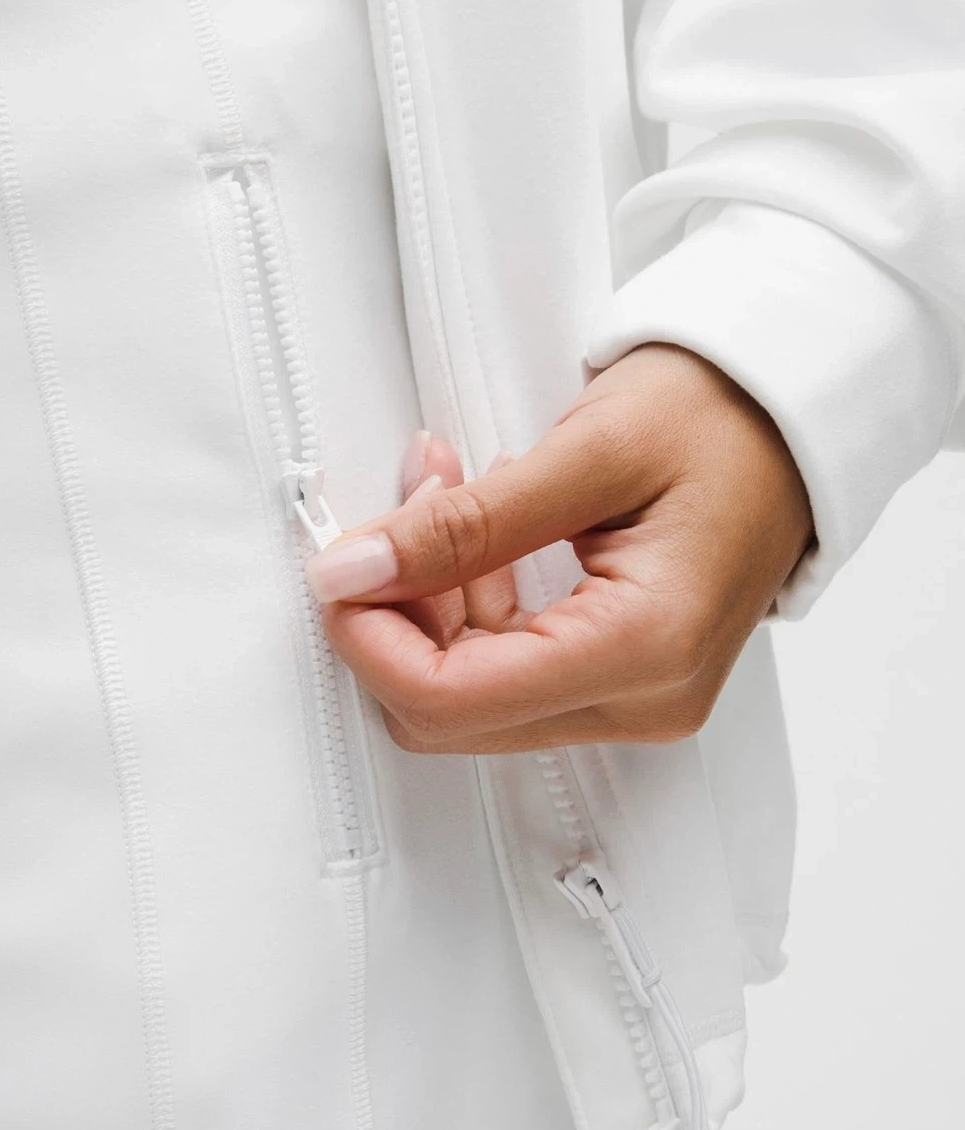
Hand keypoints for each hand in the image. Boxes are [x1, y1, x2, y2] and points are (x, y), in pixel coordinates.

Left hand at [305, 344, 813, 751]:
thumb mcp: (584, 455)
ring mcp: (633, 699)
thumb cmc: (720, 419)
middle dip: (396, 618)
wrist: (791, 418)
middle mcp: (642, 701)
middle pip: (450, 711)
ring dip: (429, 598)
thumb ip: (462, 527)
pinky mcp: (619, 678)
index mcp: (643, 651)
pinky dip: (468, 600)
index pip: (452, 701)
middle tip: (389, 521)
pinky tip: (469, 524)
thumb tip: (351, 574)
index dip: (369, 639)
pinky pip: (505, 668)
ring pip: (468, 693)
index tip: (338, 567)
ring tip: (439, 491)